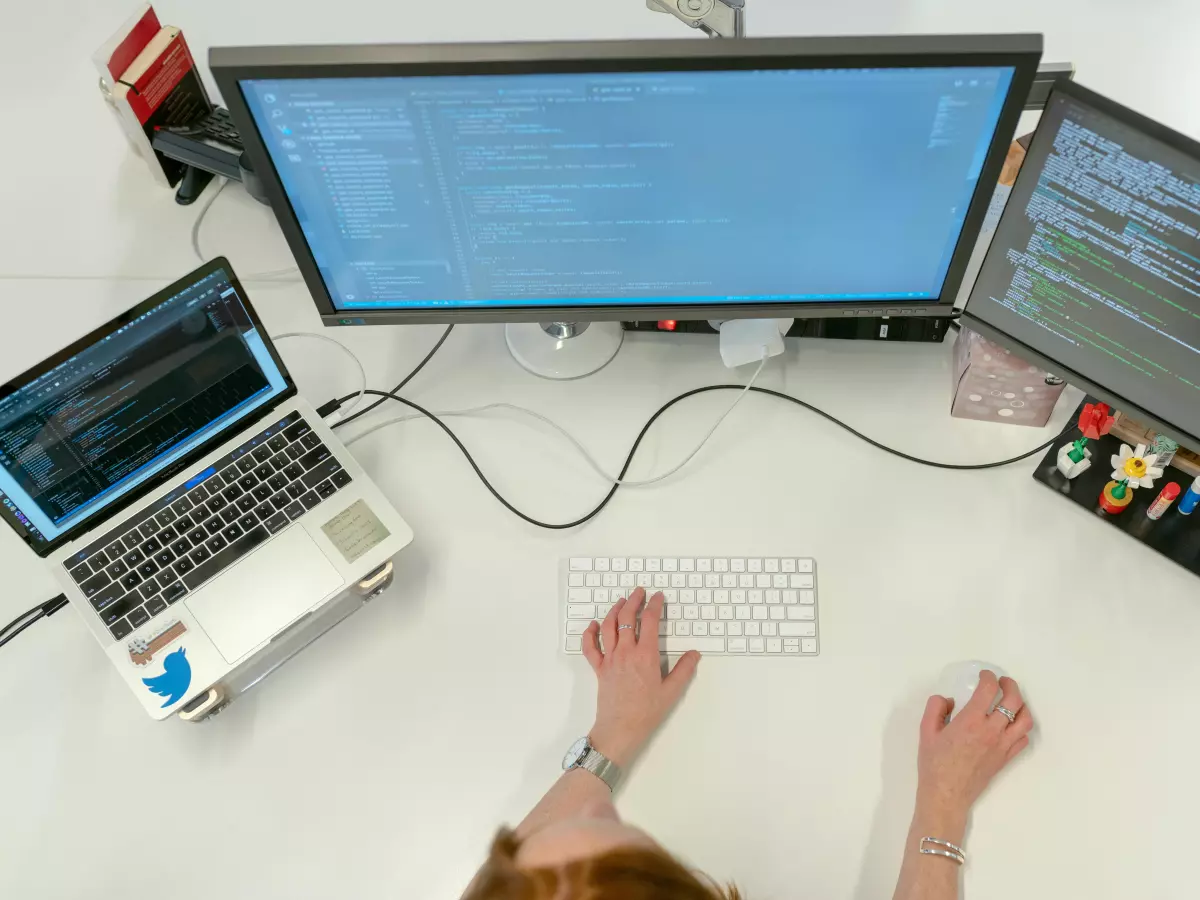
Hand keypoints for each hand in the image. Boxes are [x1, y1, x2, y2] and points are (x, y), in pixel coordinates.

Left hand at [580, 587, 699, 767]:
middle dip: (633, 601)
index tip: (658, 597)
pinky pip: (590, 647)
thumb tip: (694, 654)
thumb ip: (684, 670)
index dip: (654, 605)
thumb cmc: (646, 712)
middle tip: (639, 592)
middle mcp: (626, 652)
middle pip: (626, 618)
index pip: (649, 621)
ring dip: (614, 610)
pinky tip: (594, 624)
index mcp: (645, 655)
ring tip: (621, 601)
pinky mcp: (599, 668)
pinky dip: (590, 633)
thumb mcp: (671, 691)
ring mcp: (610, 659)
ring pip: (608, 627)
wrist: (620, 729)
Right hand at [915, 671, 1033, 827]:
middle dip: (1010, 685)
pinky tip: (1011, 724)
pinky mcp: (1006, 758)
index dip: (988, 677)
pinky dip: (1021, 727)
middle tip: (1002, 682)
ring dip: (1022, 705)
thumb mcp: (926, 731)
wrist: (946, 794)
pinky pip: (1023, 739)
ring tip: (1012, 700)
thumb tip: (948, 699)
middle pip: (1013, 700)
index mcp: (971, 721)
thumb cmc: (934, 763)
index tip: (984, 675)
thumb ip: (935, 708)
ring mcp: (1002, 745)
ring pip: (1025, 720)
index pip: (988, 689)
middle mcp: (991, 731)